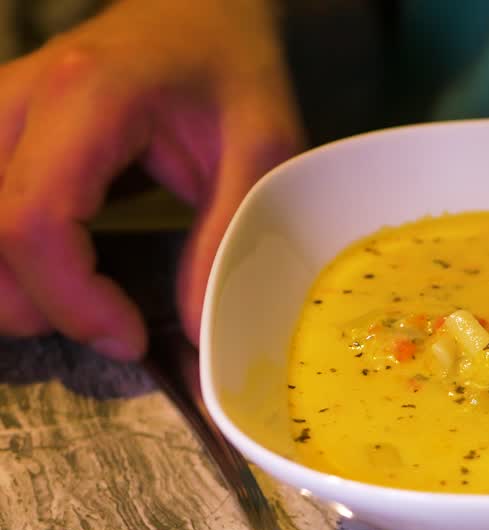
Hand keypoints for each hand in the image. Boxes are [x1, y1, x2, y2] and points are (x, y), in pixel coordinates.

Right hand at [0, 0, 303, 358]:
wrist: (201, 10)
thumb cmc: (231, 69)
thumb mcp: (262, 149)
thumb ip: (226, 236)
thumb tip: (195, 330)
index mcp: (86, 97)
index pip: (32, 221)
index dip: (70, 300)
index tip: (126, 337)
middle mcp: (18, 99)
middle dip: (36, 306)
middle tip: (110, 328)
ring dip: (9, 288)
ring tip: (81, 306)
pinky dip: (3, 260)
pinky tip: (51, 278)